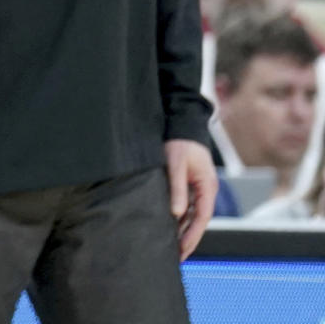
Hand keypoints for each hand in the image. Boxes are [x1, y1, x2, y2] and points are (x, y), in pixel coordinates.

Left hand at [164, 139, 217, 260]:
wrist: (183, 123)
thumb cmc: (181, 142)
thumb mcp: (176, 164)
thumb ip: (178, 188)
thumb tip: (177, 214)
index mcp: (208, 186)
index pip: (202, 217)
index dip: (193, 235)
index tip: (184, 250)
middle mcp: (206, 190)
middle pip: (199, 219)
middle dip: (189, 238)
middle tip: (178, 257)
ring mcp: (200, 187)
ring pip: (193, 214)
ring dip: (185, 229)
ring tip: (173, 247)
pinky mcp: (191, 183)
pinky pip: (188, 205)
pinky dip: (181, 217)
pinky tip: (172, 226)